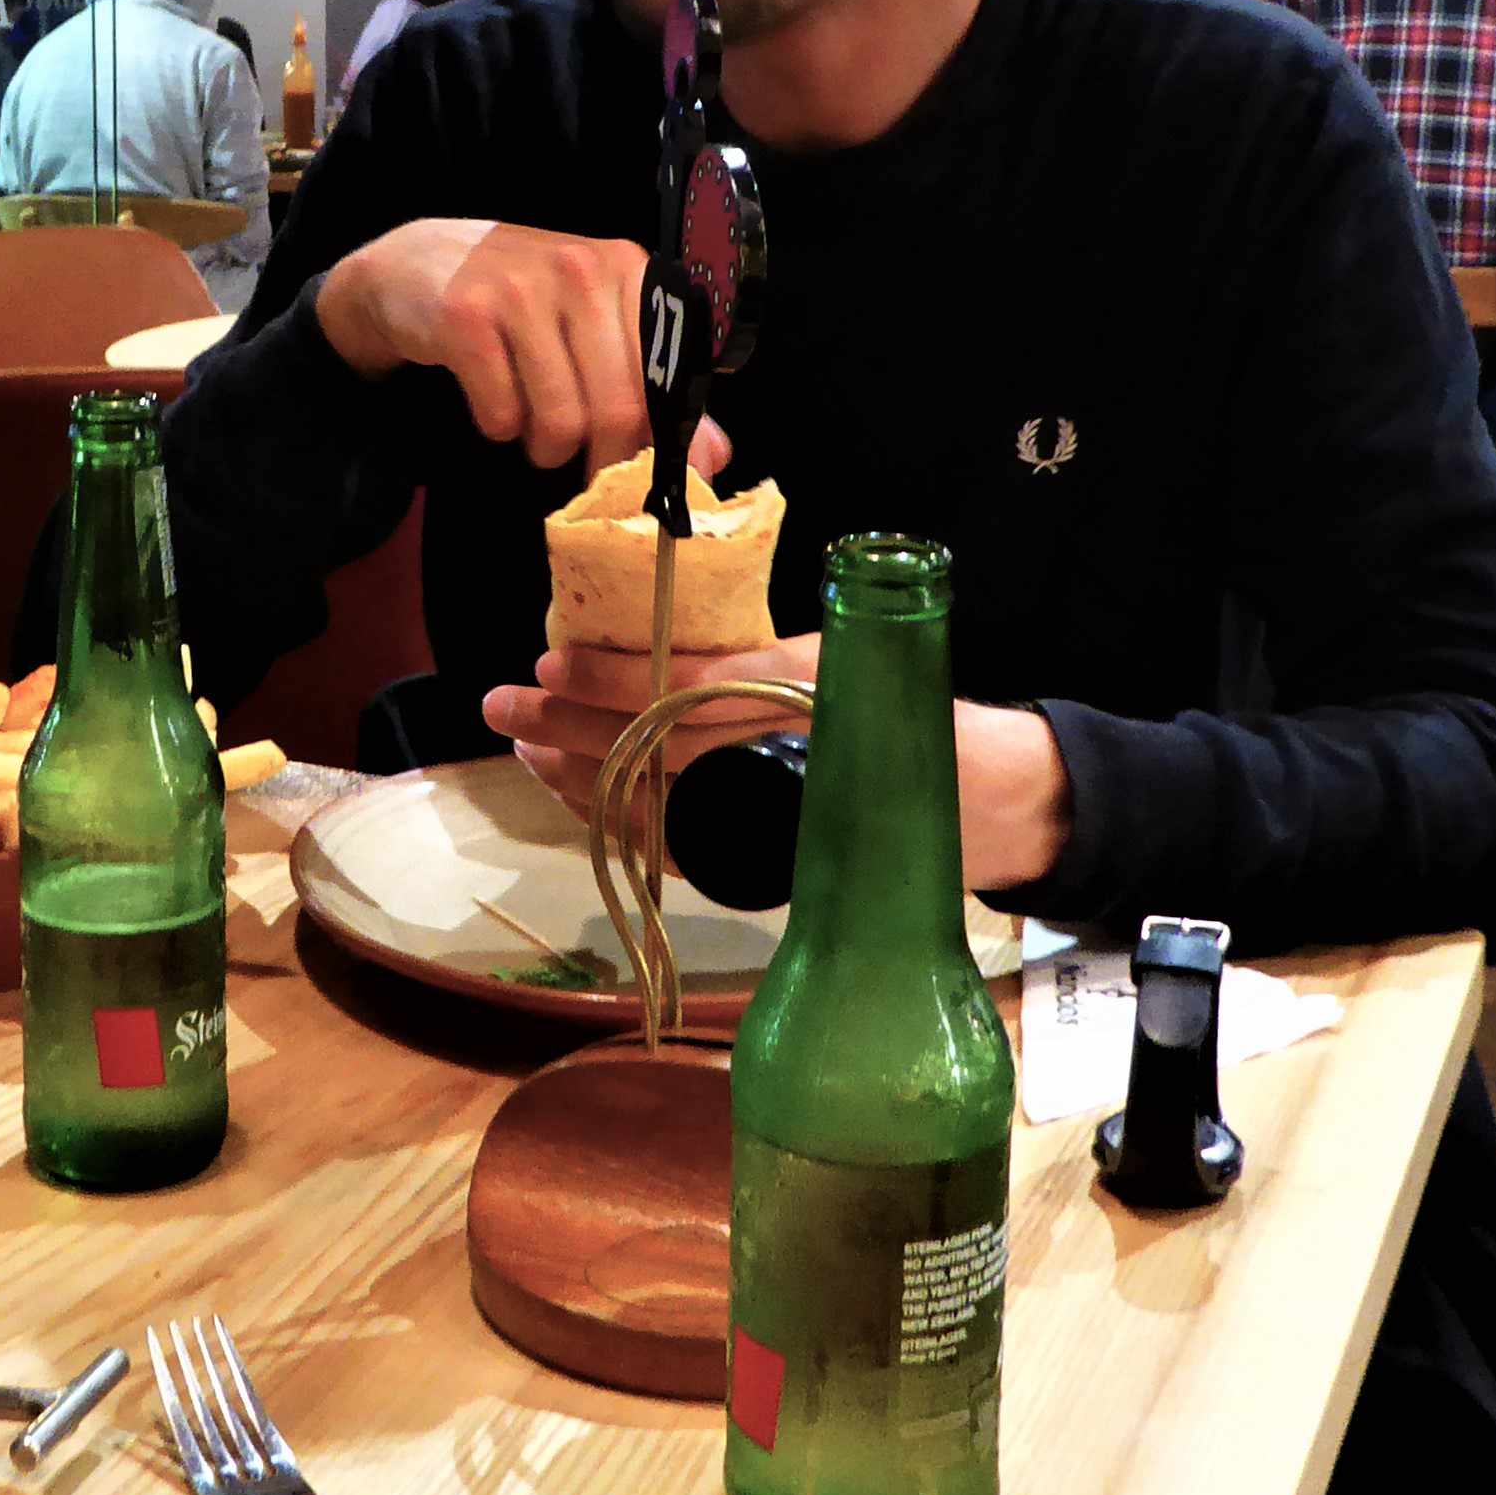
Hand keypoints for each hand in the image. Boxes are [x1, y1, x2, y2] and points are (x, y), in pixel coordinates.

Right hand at [317, 219, 664, 469]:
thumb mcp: (596, 327)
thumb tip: (713, 458)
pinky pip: (501, 413)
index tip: (641, 468)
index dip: (658, 440)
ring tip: (532, 427)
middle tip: (579, 462)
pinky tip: (492, 399)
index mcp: (628, 271)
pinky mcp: (466, 316)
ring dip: (545, 447)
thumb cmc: (523, 302)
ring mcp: (521, 289)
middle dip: (601, 458)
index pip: (667, 378)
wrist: (416, 265)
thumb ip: (657, 387)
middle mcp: (581, 271)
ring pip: (560, 420)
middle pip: (618, 409)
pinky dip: (497, 426)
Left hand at [487, 644, 1073, 892]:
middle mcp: (786, 747)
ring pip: (656, 795)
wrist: (990, 796)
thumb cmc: (904, 704)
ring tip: (525, 745)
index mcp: (803, 683)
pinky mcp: (775, 856)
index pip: (687, 680)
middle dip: (569, 722)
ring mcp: (779, 809)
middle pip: (654, 740)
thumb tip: (655, 637)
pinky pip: (678, 843)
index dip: (612, 673)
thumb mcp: (833, 657)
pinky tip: (580, 797)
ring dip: (579, 773)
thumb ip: (754, 657)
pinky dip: (621, 821)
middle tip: (504, 704)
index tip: (550, 658)